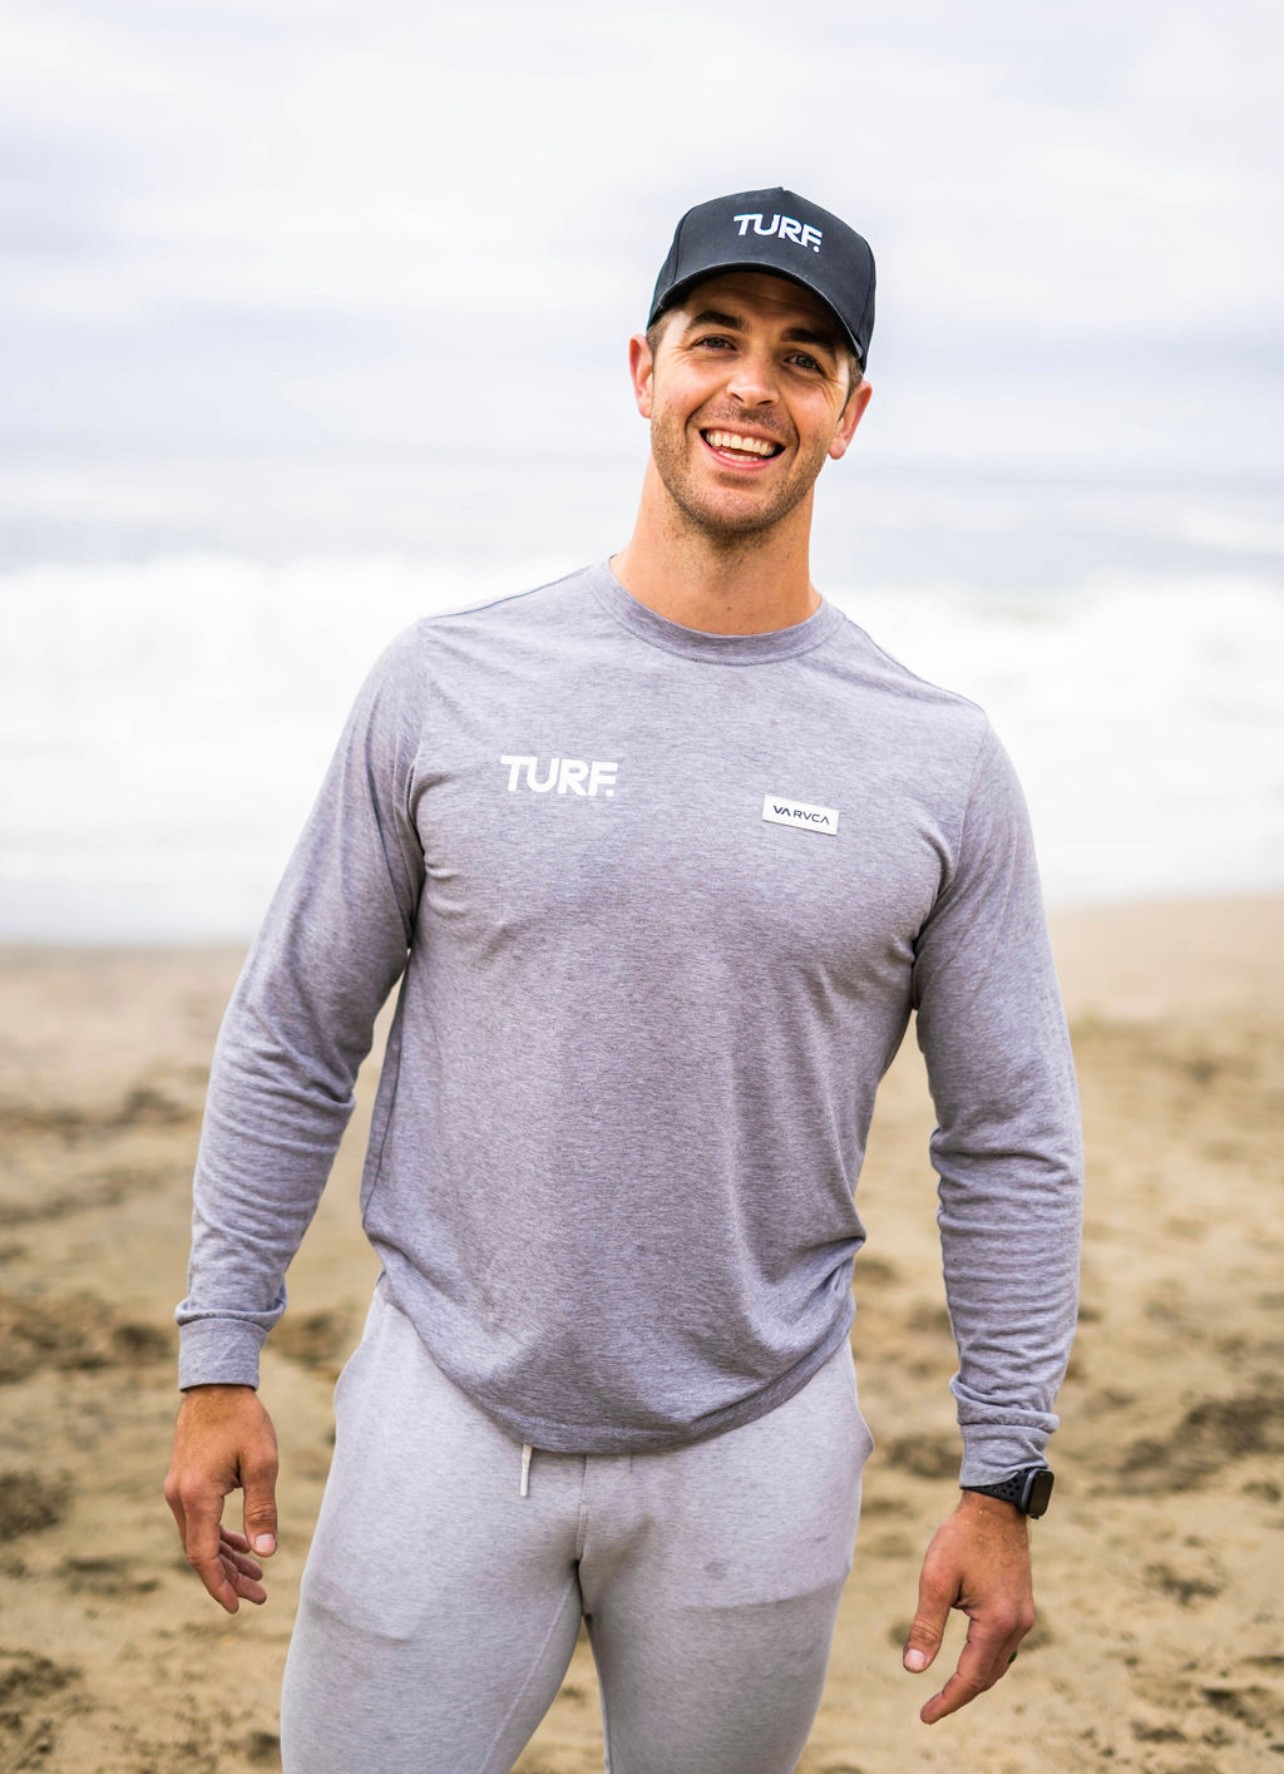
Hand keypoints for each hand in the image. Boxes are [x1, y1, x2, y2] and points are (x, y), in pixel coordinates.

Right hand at [164, 1383, 279, 1612]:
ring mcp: (178, 1491)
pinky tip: (242, 1546)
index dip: (220, 1584)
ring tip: (256, 1576)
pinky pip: (200, 1521)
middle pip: (201, 1552)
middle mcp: (179, 1498)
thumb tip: (266, 1553)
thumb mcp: (262, 1462)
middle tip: (259, 1595)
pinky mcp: (185, 1484)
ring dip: (226, 1558)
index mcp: (196, 1496)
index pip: (203, 1555)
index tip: (238, 1606)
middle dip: (229, 1577)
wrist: (216, 1386)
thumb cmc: (242, 1420)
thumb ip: (262, 1509)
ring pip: (200, 1538)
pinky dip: (220, 1537)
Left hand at [901, 1491, 1034, 1723]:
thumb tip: (913, 1669)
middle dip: (960, 1694)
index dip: (948, 1700)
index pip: (971, 1678)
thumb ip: (926, 1627)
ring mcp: (1024, 1617)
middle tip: (931, 1708)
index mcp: (997, 1623)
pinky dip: (985, 1660)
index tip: (925, 1716)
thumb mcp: (936, 1580)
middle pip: (987, 1676)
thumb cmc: (961, 1538)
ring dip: (974, 1679)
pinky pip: (1004, 1646)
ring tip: (947, 1690)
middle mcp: (1017, 1626)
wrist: (995, 1506)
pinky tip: (969, 1658)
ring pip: (998, 1663)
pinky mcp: (1023, 1606)